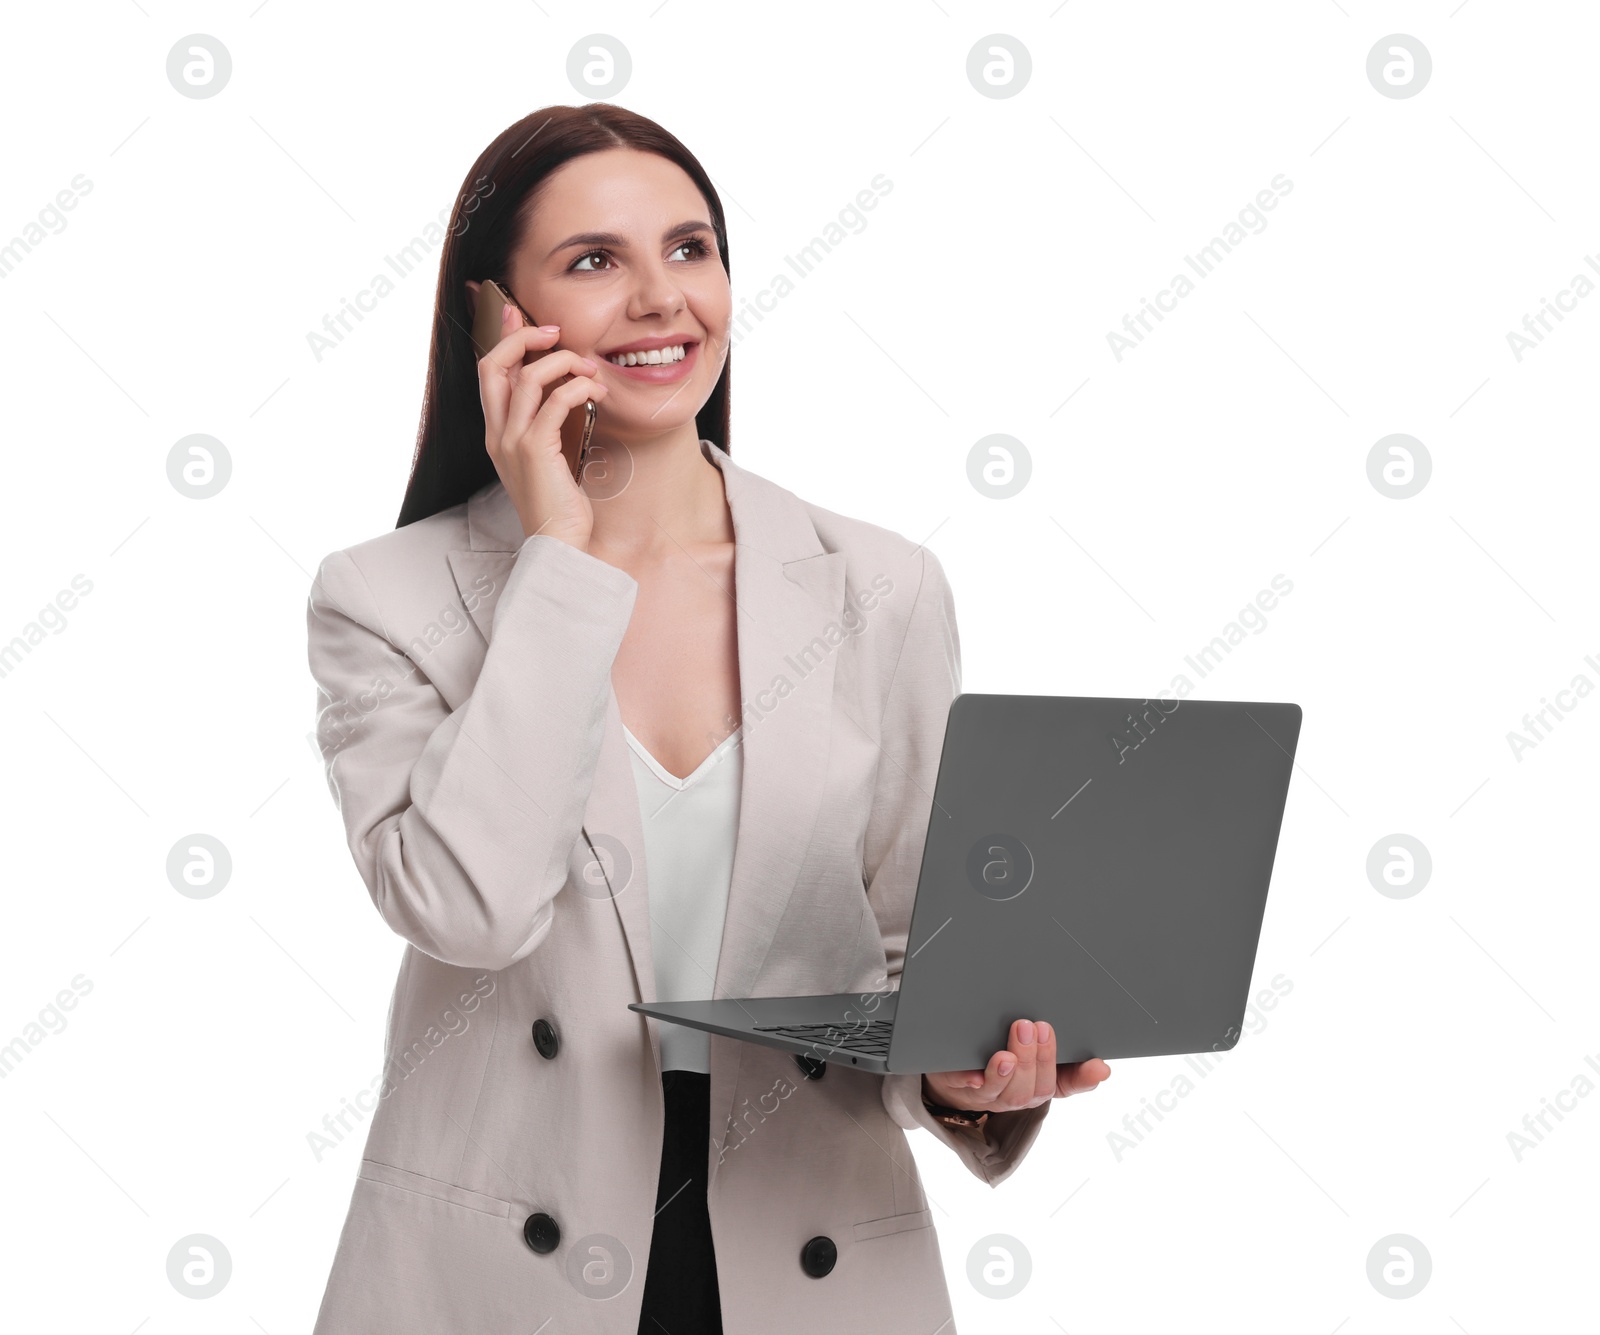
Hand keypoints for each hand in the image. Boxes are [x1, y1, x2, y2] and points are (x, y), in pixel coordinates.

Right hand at [475, 295, 608, 549]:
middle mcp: (498, 433)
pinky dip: (578, 388)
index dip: (504, 338)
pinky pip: (555, 402)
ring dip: (565, 363)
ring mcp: (513, 441)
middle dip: (524, 338)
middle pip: (495, 364)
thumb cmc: (558, 502)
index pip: (489, 371)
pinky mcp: (535, 451)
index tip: (523, 316)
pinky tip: (596, 393)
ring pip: (529, 377)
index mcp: (497, 432)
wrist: (558, 542)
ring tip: (591, 370)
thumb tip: (564, 390)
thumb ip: (547, 424)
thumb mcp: (547, 457)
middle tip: (556, 333)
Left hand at [921, 1019, 1110, 1115]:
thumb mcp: (1034, 1057)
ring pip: (1002, 1093)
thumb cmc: (1002, 1059)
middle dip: (1036, 1059)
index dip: (1083, 1079)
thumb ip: (1064, 1058)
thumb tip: (1103, 1068)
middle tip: (1031, 1027)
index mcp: (1037, 1085)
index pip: (1065, 1086)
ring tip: (1008, 1051)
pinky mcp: (955, 1085)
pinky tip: (974, 1075)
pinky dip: (968, 1081)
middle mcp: (1015, 1096)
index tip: (1098, 1066)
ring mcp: (985, 1094)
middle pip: (1031, 1089)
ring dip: (1007, 1072)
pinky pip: (962, 1087)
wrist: (953, 1073)